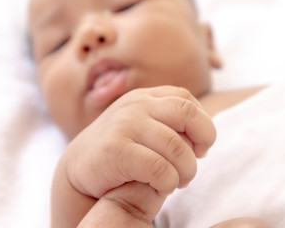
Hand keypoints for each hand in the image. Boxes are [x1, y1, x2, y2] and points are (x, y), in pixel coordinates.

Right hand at [51, 86, 215, 226]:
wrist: (80, 168)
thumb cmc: (122, 150)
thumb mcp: (146, 128)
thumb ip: (172, 126)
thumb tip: (204, 142)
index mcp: (146, 97)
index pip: (187, 100)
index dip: (202, 124)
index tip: (200, 147)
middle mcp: (136, 105)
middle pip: (187, 113)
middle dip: (204, 138)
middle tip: (196, 161)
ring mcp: (125, 124)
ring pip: (176, 146)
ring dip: (186, 170)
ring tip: (179, 181)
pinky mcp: (115, 150)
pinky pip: (158, 168)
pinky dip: (168, 182)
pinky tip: (162, 187)